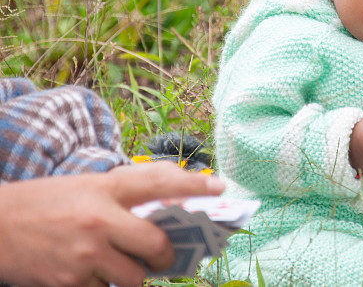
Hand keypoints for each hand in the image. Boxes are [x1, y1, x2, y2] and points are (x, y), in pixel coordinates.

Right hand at [0, 161, 224, 286]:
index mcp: (106, 189)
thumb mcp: (88, 186)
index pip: (160, 182)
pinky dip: (104, 286)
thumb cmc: (47, 203)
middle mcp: (100, 220)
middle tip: (164, 258)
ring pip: (134, 278)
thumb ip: (127, 193)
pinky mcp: (69, 283)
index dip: (194, 184)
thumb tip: (171, 203)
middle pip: (157, 246)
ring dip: (134, 276)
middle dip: (166, 258)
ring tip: (120, 266)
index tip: (220, 186)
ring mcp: (86, 255)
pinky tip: (90, 273)